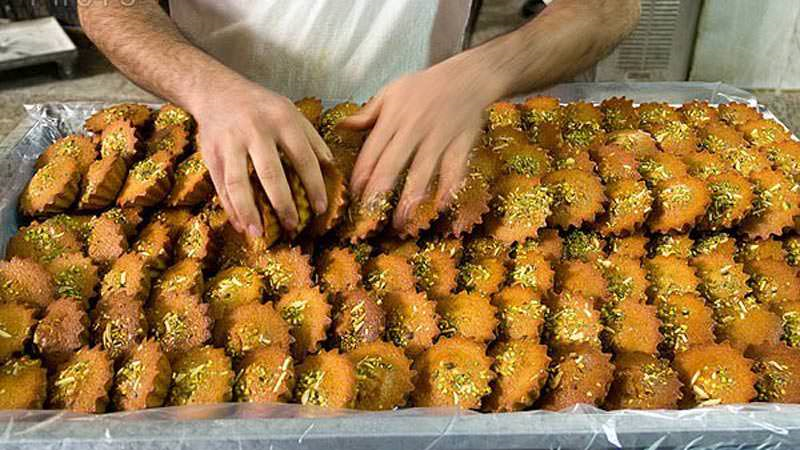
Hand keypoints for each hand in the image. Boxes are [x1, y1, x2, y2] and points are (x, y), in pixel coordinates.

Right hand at [190, 79, 332, 235]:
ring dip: (250, 212)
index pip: (304, 159)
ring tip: (259, 234)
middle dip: (283, 205)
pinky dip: (230, 208)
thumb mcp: (290, 111)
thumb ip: (312, 138)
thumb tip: (331, 168)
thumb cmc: (260, 105)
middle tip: (294, 226)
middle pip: (271, 175)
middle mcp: (255, 130)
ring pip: (239, 184)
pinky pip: (220, 186)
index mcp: (282, 120)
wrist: (216, 90)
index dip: (314, 186)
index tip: (320, 209)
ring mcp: (230, 143)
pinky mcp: (210, 153)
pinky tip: (241, 224)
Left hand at [342, 56, 503, 230]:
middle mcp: (414, 129)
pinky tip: (439, 207)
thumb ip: (368, 113)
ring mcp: (439, 138)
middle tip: (369, 218)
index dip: (362, 175)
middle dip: (379, 192)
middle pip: (393, 164)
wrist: (468, 76)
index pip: (372, 151)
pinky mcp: (461, 143)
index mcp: (394, 117)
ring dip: (411, 199)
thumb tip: (342, 125)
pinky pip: (455, 170)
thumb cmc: (426, 85)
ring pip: (422, 172)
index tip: (354, 196)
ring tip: (400, 222)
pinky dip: (448, 189)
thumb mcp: (392, 91)